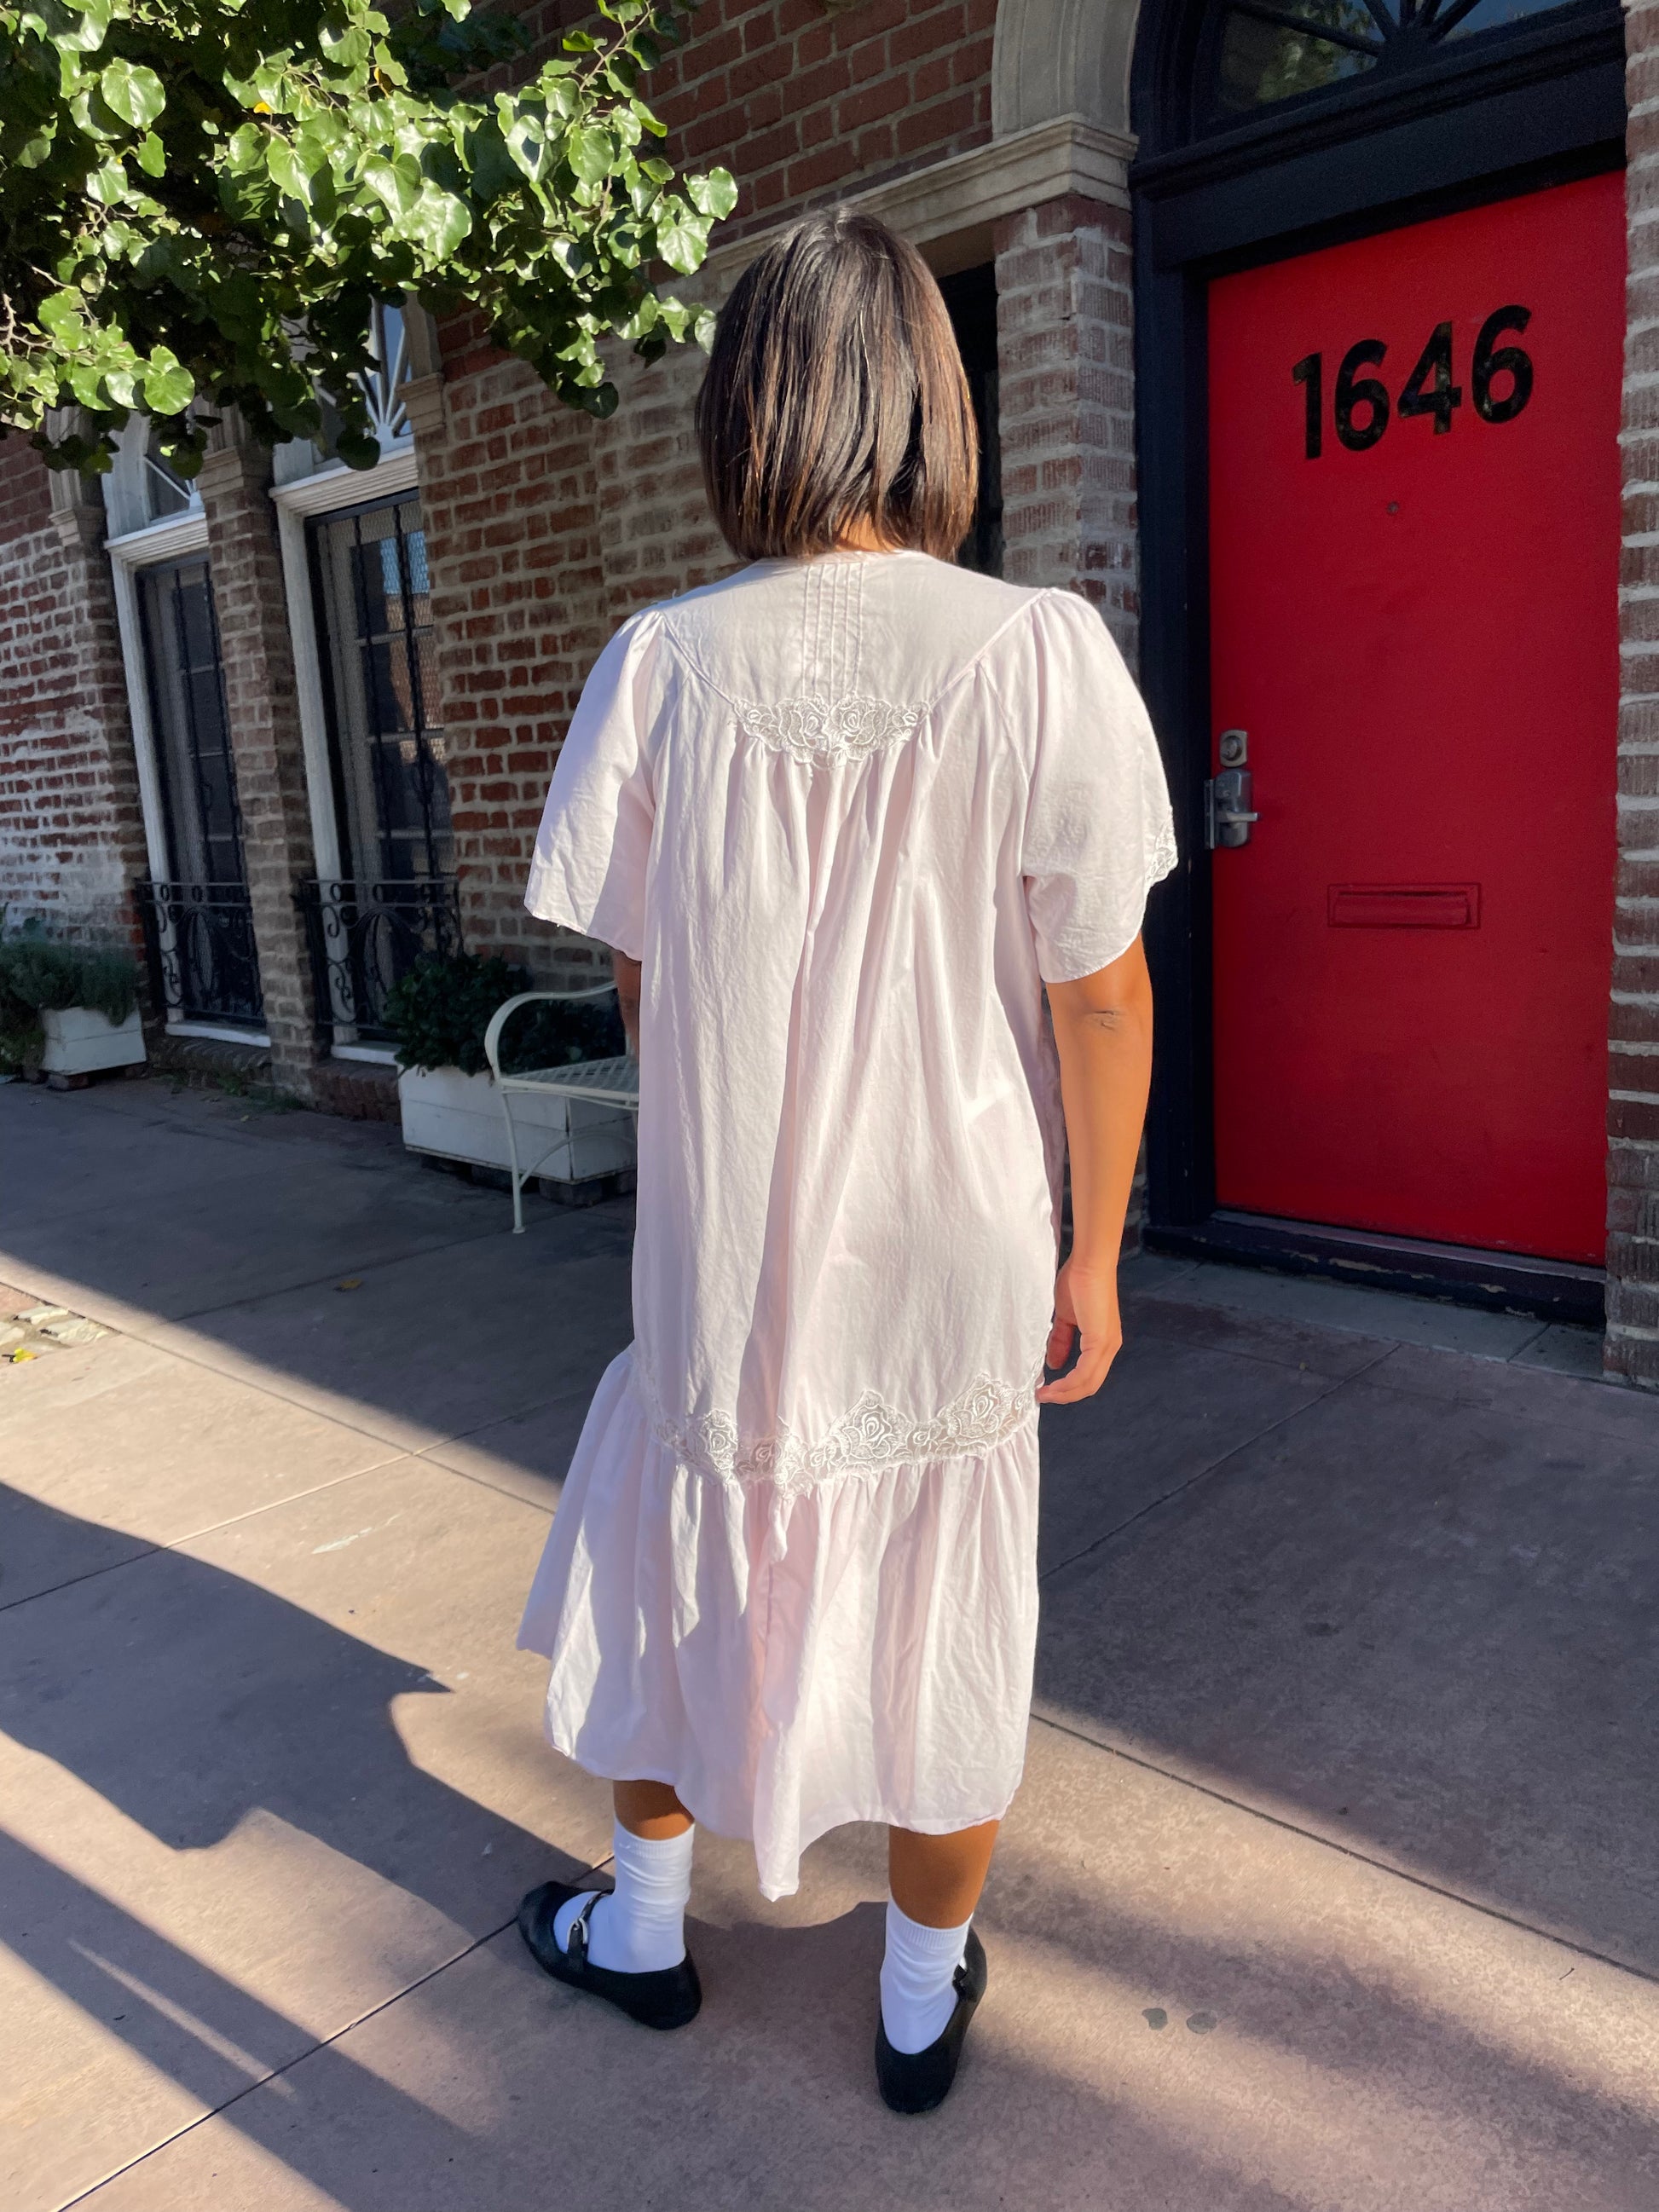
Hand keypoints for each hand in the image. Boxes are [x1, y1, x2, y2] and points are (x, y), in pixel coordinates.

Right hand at [1036, 1256, 1122, 1403]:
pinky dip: (1069, 1383)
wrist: (1088, 1263)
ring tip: (1043, 1394)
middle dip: (1065, 1395)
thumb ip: (1061, 1340)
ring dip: (1064, 1393)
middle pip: (1090, 1385)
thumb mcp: (1065, 1317)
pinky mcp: (1100, 1340)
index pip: (1089, 1376)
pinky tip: (1053, 1384)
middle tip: (1042, 1397)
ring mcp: (1107, 1345)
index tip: (1046, 1389)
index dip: (1068, 1387)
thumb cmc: (1078, 1282)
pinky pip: (1085, 1372)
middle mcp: (1109, 1347)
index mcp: (1103, 1342)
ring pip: (1088, 1383)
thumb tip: (1054, 1364)